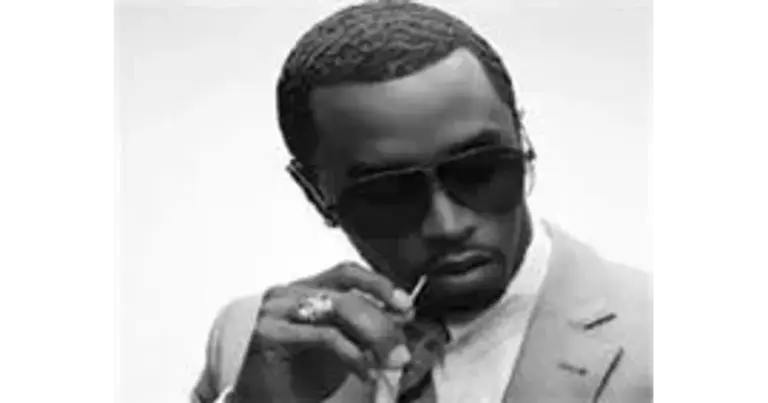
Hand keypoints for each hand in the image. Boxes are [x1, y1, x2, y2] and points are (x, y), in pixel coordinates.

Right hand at [232, 261, 413, 401]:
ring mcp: (276, 310)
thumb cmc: (290, 376)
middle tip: (401, 349)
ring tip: (389, 360)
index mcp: (303, 290)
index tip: (406, 307)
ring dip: (372, 336)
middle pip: (346, 292)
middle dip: (382, 320)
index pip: (346, 272)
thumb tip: (399, 321)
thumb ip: (358, 332)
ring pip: (338, 309)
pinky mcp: (270, 333)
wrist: (252, 401)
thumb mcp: (333, 349)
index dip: (380, 285)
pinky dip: (353, 354)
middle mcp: (288, 293)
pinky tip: (366, 371)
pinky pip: (325, 336)